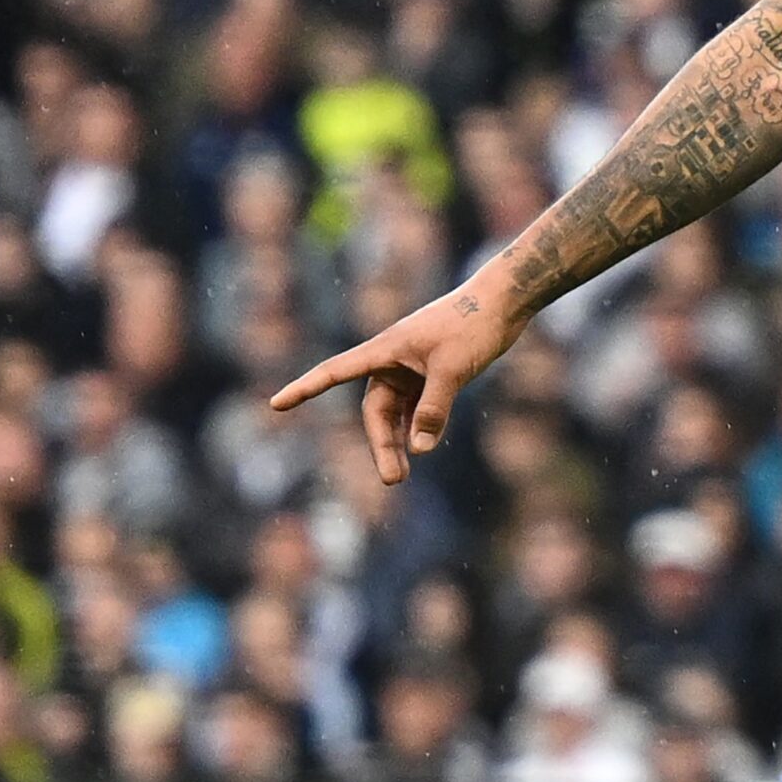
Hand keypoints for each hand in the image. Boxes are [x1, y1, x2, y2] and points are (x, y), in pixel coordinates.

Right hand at [270, 285, 525, 483]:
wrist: (505, 301)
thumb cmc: (474, 325)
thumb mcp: (453, 368)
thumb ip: (434, 409)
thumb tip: (419, 450)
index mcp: (386, 349)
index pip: (335, 371)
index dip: (305, 388)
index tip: (276, 404)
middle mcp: (393, 360)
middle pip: (375, 409)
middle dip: (381, 444)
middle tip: (394, 480)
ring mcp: (413, 367)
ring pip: (396, 412)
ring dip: (398, 441)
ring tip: (401, 475)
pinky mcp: (434, 372)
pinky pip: (418, 406)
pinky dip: (418, 426)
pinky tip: (423, 447)